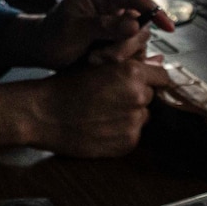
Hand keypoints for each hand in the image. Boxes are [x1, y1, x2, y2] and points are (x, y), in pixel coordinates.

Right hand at [0, 55, 173, 157]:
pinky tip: (100, 126)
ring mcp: (134, 123)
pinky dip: (121, 132)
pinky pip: (132, 135)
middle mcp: (138, 97)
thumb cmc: (65, 85)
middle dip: (136, 96)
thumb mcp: (96, 64)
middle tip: (110, 97)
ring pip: (142, 116)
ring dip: (129, 114)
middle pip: (150, 96)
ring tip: (102, 113)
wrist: (43, 113)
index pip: (162, 76)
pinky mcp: (127, 143)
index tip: (140, 82)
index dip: (150, 78)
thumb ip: (129, 62)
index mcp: (132, 73)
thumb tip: (158, 62)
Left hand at [27, 0, 176, 69]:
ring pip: (137, 39)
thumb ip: (104, 26)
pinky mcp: (118, 38)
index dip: (154, 10)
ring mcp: (117, 21)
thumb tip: (135, 24)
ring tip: (93, 60)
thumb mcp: (74, 29)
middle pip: (140, 22)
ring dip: (120, 54)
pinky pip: (132, 50)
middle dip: (125, 44)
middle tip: (100, 57)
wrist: (42, 49)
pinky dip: (120, 60)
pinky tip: (99, 63)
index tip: (168, 27)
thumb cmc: (52, 35)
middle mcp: (113, 4)